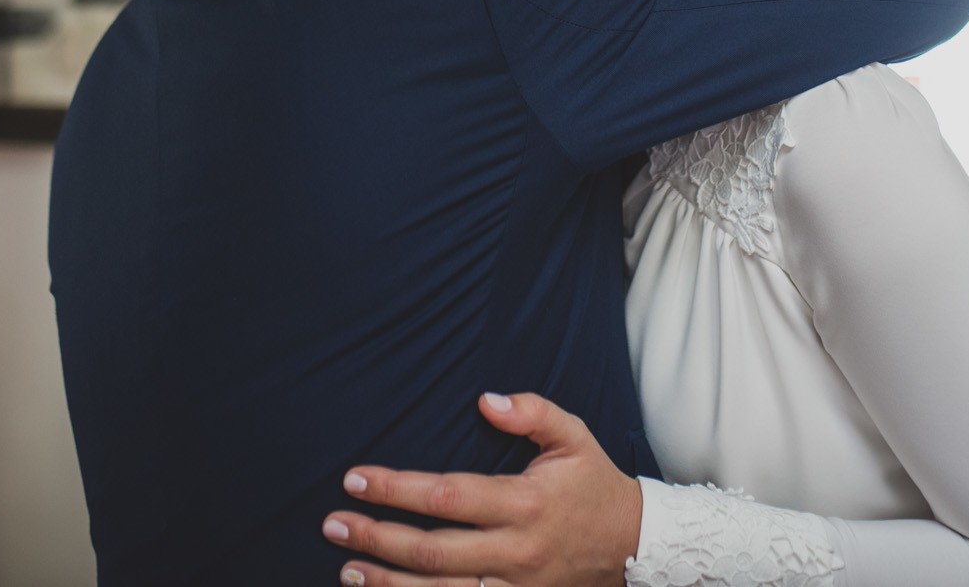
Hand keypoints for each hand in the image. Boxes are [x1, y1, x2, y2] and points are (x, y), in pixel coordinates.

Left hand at [322, 391, 640, 586]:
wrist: (634, 546)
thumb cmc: (594, 485)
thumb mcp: (574, 437)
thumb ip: (533, 413)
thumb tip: (486, 400)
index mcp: (524, 502)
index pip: (448, 496)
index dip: (397, 490)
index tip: (355, 478)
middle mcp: (516, 550)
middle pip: (433, 552)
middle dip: (377, 538)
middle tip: (333, 524)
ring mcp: (516, 586)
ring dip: (388, 584)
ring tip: (347, 569)